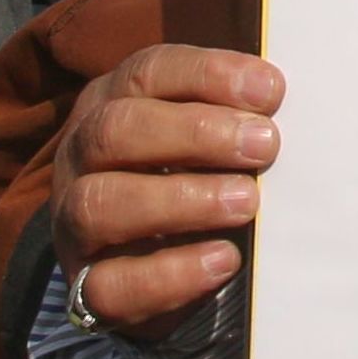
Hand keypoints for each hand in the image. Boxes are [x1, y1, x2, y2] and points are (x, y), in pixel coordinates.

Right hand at [44, 46, 282, 338]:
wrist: (154, 274)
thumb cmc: (193, 185)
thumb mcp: (208, 144)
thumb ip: (237, 123)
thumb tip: (284, 105)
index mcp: (112, 103)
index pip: (147, 73)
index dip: (208, 76)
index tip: (271, 91)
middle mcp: (82, 156)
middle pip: (116, 129)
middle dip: (196, 133)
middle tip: (265, 145)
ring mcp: (73, 221)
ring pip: (100, 203)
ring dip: (180, 200)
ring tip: (247, 202)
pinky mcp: (85, 285)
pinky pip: (110, 283)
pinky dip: (170, 272)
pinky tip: (224, 260)